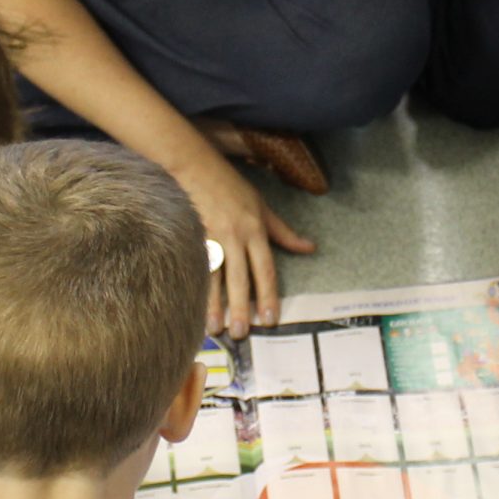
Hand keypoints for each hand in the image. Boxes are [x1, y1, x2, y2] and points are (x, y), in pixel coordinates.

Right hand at [175, 148, 315, 338]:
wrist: (192, 165)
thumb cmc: (229, 185)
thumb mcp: (261, 206)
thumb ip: (283, 232)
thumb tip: (310, 248)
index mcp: (255, 230)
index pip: (265, 270)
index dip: (268, 296)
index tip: (270, 319)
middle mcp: (235, 235)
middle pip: (240, 278)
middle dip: (241, 308)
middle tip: (242, 334)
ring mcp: (210, 236)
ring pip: (214, 277)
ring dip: (214, 305)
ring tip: (215, 329)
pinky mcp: (189, 235)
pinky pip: (193, 267)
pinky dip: (193, 288)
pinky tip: (190, 306)